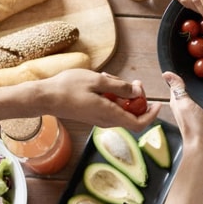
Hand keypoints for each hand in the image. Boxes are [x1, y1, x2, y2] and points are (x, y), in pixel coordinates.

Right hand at [39, 69, 160, 127]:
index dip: (151, 115)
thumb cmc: (68, 87)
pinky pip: (110, 107)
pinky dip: (112, 95)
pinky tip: (103, 83)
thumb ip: (120, 87)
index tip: (157, 103)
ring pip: (120, 109)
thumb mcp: (98, 81)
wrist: (45, 97)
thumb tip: (137, 93)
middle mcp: (106, 120)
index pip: (139, 124)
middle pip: (131, 115)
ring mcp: (98, 119)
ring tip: (111, 79)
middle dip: (137, 98)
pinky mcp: (92, 114)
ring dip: (122, 95)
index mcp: (109, 114)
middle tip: (134, 82)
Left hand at [162, 71, 202, 163]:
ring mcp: (195, 109)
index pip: (176, 83)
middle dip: (194, 78)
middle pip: (189, 87)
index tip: (187, 62)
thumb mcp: (184, 103)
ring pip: (199, 94)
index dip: (180, 73)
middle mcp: (184, 103)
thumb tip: (166, 74)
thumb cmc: (192, 126)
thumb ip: (178, 89)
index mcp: (176, 100)